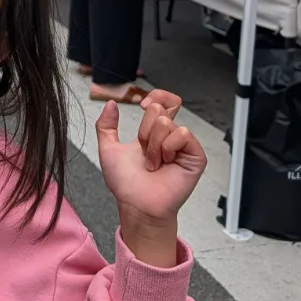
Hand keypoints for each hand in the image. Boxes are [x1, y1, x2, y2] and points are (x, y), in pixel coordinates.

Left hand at [96, 92, 205, 265]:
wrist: (136, 204)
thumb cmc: (126, 184)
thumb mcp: (109, 149)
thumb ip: (106, 125)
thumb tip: (110, 104)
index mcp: (153, 132)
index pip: (163, 101)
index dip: (155, 96)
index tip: (141, 104)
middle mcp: (170, 136)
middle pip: (160, 109)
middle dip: (144, 131)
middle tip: (144, 152)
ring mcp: (183, 146)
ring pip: (167, 123)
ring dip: (153, 145)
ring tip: (154, 163)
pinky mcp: (195, 156)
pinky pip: (183, 134)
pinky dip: (168, 147)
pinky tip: (165, 163)